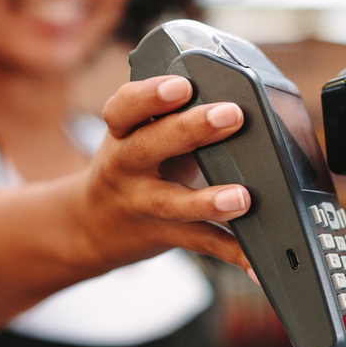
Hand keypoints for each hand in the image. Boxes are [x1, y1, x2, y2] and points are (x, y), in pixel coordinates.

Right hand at [77, 75, 255, 278]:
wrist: (89, 225)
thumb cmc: (130, 168)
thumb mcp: (137, 136)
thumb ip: (172, 119)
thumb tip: (231, 104)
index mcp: (122, 133)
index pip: (125, 108)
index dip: (150, 94)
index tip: (181, 84)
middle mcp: (126, 166)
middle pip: (150, 146)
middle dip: (190, 129)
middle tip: (231, 115)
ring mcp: (142, 204)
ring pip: (172, 203)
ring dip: (208, 201)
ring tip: (242, 198)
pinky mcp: (162, 234)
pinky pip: (199, 242)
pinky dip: (231, 252)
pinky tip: (256, 262)